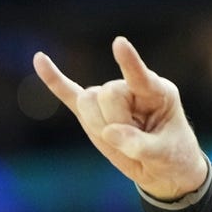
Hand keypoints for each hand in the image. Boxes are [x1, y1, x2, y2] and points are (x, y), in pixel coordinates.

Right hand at [33, 36, 208, 201]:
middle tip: (135, 143)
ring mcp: (113, 98)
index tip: (119, 43)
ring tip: (121, 139)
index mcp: (159, 92)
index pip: (140, 76)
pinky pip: (70, 93)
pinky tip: (40, 59)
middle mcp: (134, 88)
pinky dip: (54, 80)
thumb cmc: (171, 157)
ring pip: (87, 100)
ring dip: (97, 125)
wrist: (164, 169)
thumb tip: (109, 131)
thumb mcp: (163, 155)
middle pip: (106, 94)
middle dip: (114, 122)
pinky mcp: (94, 112)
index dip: (129, 62)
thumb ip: (138, 144)